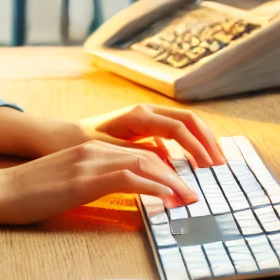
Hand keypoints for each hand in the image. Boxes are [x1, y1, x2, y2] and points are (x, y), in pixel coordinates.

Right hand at [0, 140, 199, 224]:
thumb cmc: (30, 193)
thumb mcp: (68, 183)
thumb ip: (94, 183)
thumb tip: (121, 195)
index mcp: (91, 148)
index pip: (140, 153)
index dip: (167, 168)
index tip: (184, 186)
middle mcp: (94, 149)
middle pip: (150, 155)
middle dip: (178, 173)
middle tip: (196, 194)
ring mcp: (88, 162)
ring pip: (144, 163)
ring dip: (172, 182)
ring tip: (189, 199)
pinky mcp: (83, 180)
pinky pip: (128, 178)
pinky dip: (153, 187)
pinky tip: (167, 199)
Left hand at [79, 104, 225, 166]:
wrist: (59, 136)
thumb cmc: (79, 143)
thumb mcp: (107, 150)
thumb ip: (137, 155)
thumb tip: (165, 163)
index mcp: (139, 116)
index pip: (180, 129)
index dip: (197, 148)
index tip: (208, 168)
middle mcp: (146, 111)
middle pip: (190, 120)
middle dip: (208, 141)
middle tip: (220, 164)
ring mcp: (146, 116)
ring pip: (184, 123)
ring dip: (201, 141)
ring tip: (211, 162)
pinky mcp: (144, 126)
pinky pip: (173, 131)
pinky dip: (187, 144)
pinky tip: (190, 161)